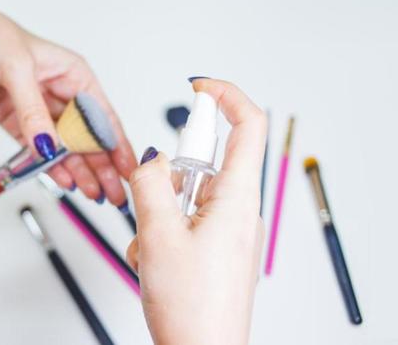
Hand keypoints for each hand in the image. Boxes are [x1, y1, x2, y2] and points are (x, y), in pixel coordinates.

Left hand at [0, 0, 135, 205]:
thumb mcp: (17, 68)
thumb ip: (33, 110)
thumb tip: (47, 144)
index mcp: (76, 77)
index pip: (103, 118)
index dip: (118, 146)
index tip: (128, 168)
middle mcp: (64, 97)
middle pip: (90, 140)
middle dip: (105, 167)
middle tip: (115, 193)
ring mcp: (44, 114)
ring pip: (70, 150)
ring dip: (83, 172)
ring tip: (94, 194)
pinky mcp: (25, 126)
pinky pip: (43, 153)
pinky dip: (54, 168)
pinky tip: (67, 181)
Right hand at [126, 79, 266, 344]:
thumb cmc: (194, 309)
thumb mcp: (159, 236)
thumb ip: (150, 185)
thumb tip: (150, 160)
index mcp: (236, 199)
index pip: (247, 124)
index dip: (225, 96)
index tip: (198, 87)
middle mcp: (237, 210)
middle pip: (205, 161)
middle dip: (169, 175)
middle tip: (155, 205)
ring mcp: (226, 230)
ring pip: (187, 194)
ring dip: (159, 212)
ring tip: (154, 247)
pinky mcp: (214, 247)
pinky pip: (185, 220)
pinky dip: (162, 232)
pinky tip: (157, 260)